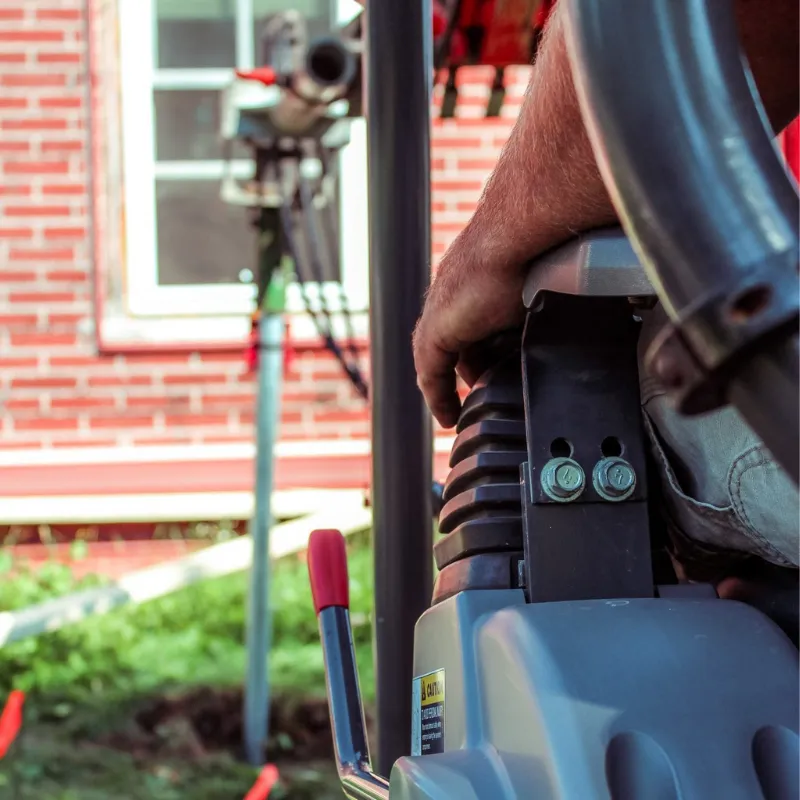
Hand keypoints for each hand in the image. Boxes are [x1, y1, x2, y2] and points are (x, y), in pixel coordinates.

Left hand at [414, 3, 615, 427]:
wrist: (529, 224)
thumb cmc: (554, 237)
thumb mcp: (568, 272)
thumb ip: (580, 287)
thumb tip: (632, 296)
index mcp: (488, 279)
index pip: (483, 319)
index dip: (489, 346)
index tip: (502, 367)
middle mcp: (462, 293)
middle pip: (462, 339)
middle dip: (473, 365)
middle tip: (489, 388)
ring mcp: (446, 308)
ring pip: (442, 356)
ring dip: (452, 382)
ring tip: (463, 409)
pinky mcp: (439, 327)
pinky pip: (430, 371)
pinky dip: (438, 394)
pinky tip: (446, 414)